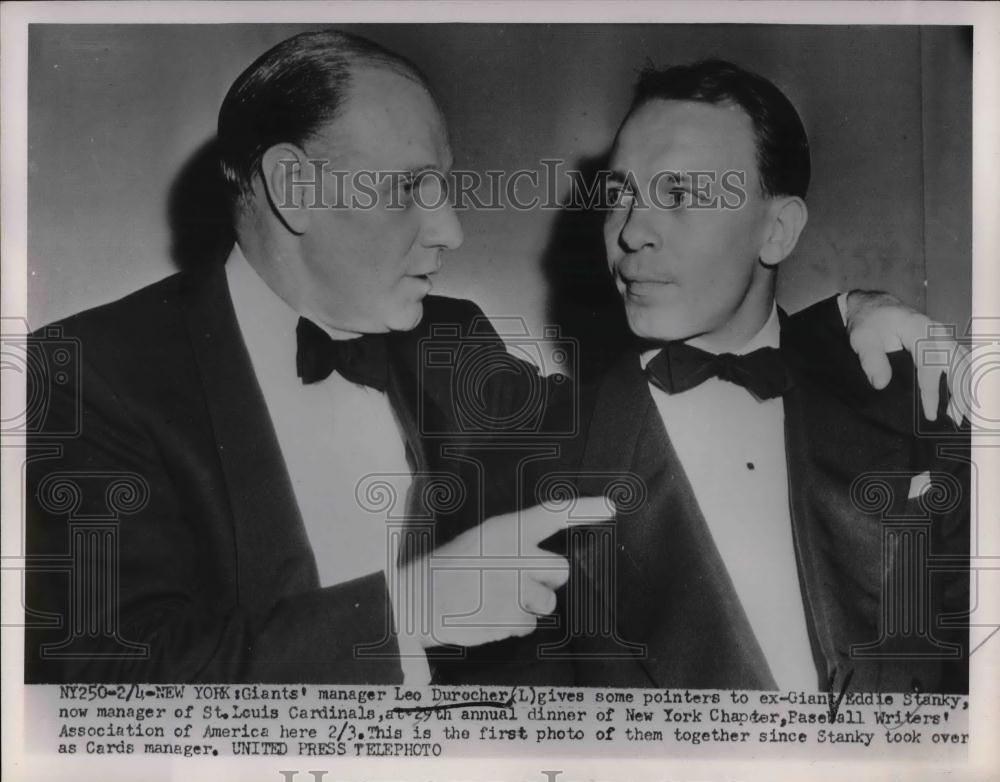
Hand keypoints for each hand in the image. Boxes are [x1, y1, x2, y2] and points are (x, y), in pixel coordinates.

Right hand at [395, 496, 613, 648]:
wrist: (415, 601)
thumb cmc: (448, 569)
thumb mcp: (482, 542)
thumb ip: (516, 546)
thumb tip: (547, 563)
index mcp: (506, 530)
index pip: (553, 513)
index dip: (585, 509)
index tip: (610, 507)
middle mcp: (515, 556)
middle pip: (561, 570)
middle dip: (546, 578)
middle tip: (516, 580)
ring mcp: (514, 589)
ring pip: (547, 602)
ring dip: (528, 605)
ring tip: (494, 601)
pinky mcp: (509, 619)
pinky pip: (529, 626)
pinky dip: (512, 625)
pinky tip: (488, 616)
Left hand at [845, 290, 969, 423]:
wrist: (875, 307)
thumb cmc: (869, 323)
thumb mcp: (862, 339)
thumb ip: (871, 360)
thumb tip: (880, 384)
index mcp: (918, 329)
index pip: (930, 363)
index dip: (931, 390)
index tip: (930, 412)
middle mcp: (937, 332)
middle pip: (957, 363)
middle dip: (959, 392)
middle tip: (954, 418)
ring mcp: (943, 336)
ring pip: (963, 363)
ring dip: (964, 388)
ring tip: (959, 414)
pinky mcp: (943, 342)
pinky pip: (960, 361)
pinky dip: (963, 379)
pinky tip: (961, 399)